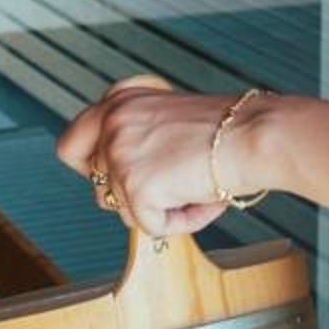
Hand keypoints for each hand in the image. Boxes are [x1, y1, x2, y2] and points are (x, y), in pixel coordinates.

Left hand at [54, 73, 269, 242]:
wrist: (255, 134)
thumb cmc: (229, 130)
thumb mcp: (169, 121)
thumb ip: (139, 141)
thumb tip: (120, 185)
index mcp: (119, 101)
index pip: (72, 143)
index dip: (89, 169)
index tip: (113, 180)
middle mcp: (112, 123)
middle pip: (96, 186)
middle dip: (129, 198)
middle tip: (167, 191)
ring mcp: (120, 154)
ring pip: (126, 210)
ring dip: (162, 209)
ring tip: (199, 188)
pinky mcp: (136, 186)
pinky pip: (151, 227)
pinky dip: (180, 223)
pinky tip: (204, 198)